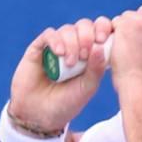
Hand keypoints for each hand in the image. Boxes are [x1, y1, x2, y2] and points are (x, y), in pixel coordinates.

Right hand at [8, 15, 114, 132]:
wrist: (40, 116)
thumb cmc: (66, 104)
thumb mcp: (86, 89)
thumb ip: (96, 69)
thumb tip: (100, 46)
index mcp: (90, 55)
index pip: (99, 30)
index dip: (103, 28)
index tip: (102, 39)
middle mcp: (74, 47)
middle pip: (84, 25)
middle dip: (87, 36)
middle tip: (85, 55)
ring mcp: (56, 46)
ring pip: (67, 29)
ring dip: (72, 43)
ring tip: (70, 63)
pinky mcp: (39, 48)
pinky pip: (49, 34)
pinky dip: (56, 40)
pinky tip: (59, 54)